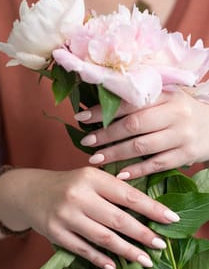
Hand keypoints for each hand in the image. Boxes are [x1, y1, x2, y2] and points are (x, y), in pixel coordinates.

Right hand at [0, 167, 178, 268]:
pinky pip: (83, 250)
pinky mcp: (55, 233)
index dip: (151, 208)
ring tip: (145, 259)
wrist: (31, 192)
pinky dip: (101, 259)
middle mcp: (78, 195)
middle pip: (118, 219)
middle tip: (161, 245)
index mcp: (91, 177)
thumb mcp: (89, 177)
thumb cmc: (68, 185)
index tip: (170, 219)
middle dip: (143, 234)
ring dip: (127, 251)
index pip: (128, 195)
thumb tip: (146, 206)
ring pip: (103, 237)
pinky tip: (115, 266)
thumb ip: (113, 188)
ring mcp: (66, 216)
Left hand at [75, 89, 208, 178]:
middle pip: (133, 125)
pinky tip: (120, 174)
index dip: (103, 111)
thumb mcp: (167, 98)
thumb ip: (141, 100)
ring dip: (116, 154)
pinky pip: (157, 164)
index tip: (81, 118)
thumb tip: (102, 108)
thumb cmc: (183, 111)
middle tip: (86, 142)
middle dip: (106, 135)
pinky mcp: (187, 155)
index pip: (129, 103)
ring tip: (95, 159)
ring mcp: (182, 135)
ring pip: (142, 146)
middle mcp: (175, 113)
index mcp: (167, 95)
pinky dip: (137, 170)